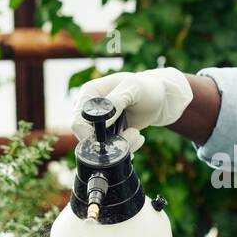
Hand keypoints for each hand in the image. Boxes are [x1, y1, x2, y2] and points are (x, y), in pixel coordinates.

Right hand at [70, 67, 192, 151]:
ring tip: (137, 134)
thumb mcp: (133, 88)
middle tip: (134, 133)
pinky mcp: (109, 136)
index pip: (77, 120)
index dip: (90, 133)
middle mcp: (89, 110)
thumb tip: (101, 121)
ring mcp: (98, 125)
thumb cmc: (146, 87)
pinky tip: (138, 137)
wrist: (158, 98)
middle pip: (87, 138)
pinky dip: (127, 147)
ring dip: (122, 144)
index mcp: (89, 94)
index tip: (109, 136)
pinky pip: (113, 149)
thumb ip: (116, 101)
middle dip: (111, 141)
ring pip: (101, 147)